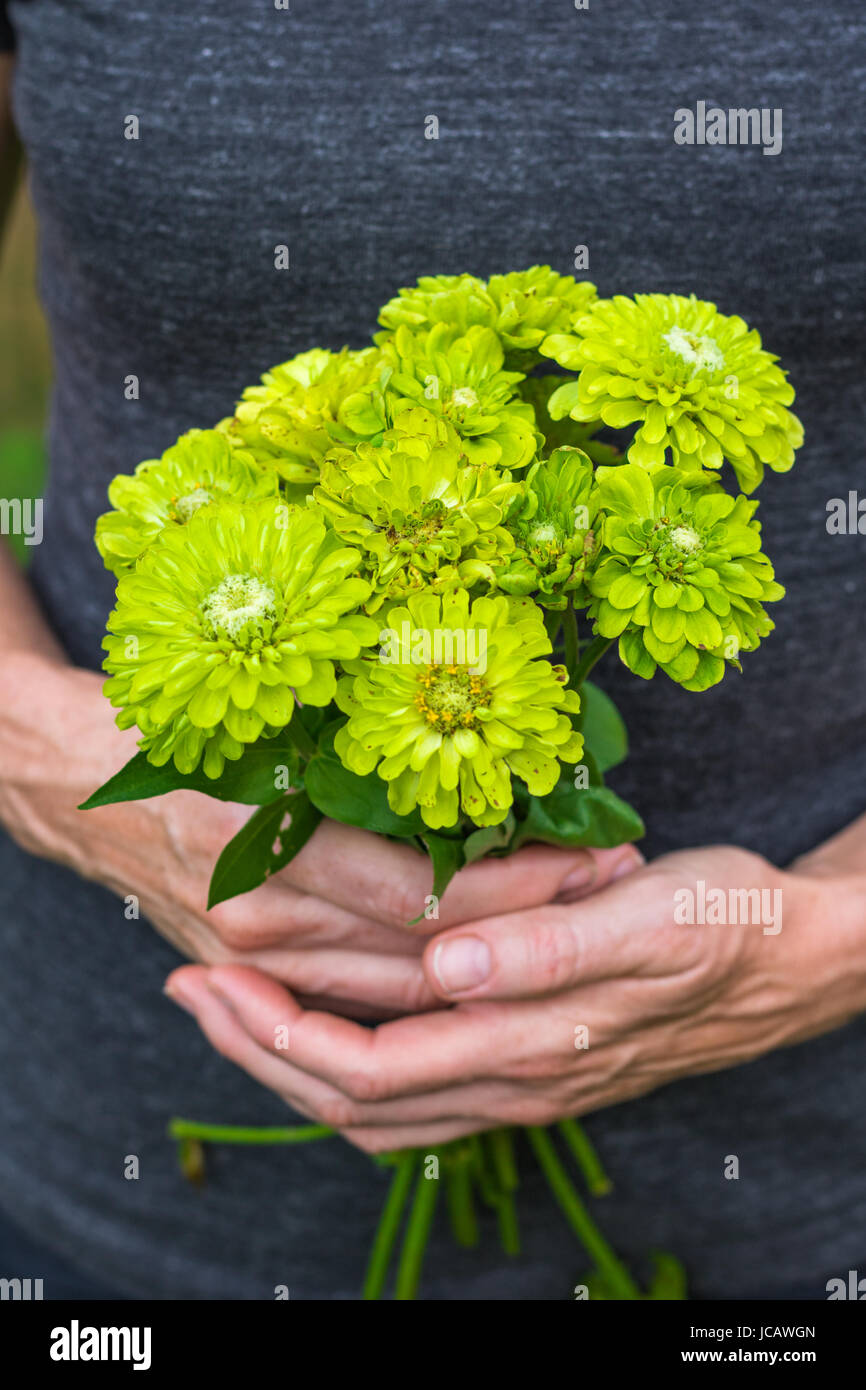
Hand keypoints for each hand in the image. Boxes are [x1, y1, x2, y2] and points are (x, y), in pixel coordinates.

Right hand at [0, 652, 639, 1017]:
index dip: (519, 885)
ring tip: (578, 928)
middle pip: (425, 956)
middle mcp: (264, 920)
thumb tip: (486, 756)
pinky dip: (431, 992)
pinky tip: (496, 970)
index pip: (427, 893)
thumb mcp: (271, 721)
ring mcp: (255, 961)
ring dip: (492, 968)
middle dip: (527, 933)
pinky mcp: (253, 974)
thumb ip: (362, 759)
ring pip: (399, 995)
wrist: (77, 782)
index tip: (596, 857)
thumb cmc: (180, 730)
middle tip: (610, 895)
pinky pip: (357, 1002)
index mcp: (270, 846)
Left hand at [164, 843, 865, 1148]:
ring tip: (230, 1004)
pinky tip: (330, 1022)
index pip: (368, 1067)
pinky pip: (416, 1092)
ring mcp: (521, 1080)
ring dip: (291, 1060)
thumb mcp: (644, 922)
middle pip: (352, 1100)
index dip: (276, 1032)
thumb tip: (446, 968)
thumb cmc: (721, 927)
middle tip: (187, 986)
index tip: (210, 977)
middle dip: (256, 1049)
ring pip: (376, 1106)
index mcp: (530, 1045)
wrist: (789, 960)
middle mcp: (513, 1080)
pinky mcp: (531, 1062)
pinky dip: (350, 1064)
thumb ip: (545, 950)